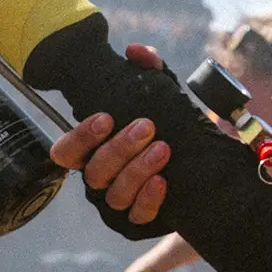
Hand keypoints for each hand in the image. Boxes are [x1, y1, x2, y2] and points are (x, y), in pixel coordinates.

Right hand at [49, 44, 170, 224]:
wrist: (206, 164)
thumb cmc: (170, 124)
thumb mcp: (164, 93)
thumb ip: (150, 69)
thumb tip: (135, 51)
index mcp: (95, 151)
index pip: (66, 153)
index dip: (79, 138)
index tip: (105, 118)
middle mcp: (101, 180)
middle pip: (94, 172)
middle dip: (118, 149)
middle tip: (147, 127)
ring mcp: (119, 203)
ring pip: (114, 195)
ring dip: (136, 170)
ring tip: (163, 149)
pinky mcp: (141, 220)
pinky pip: (137, 217)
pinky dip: (148, 199)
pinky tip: (163, 180)